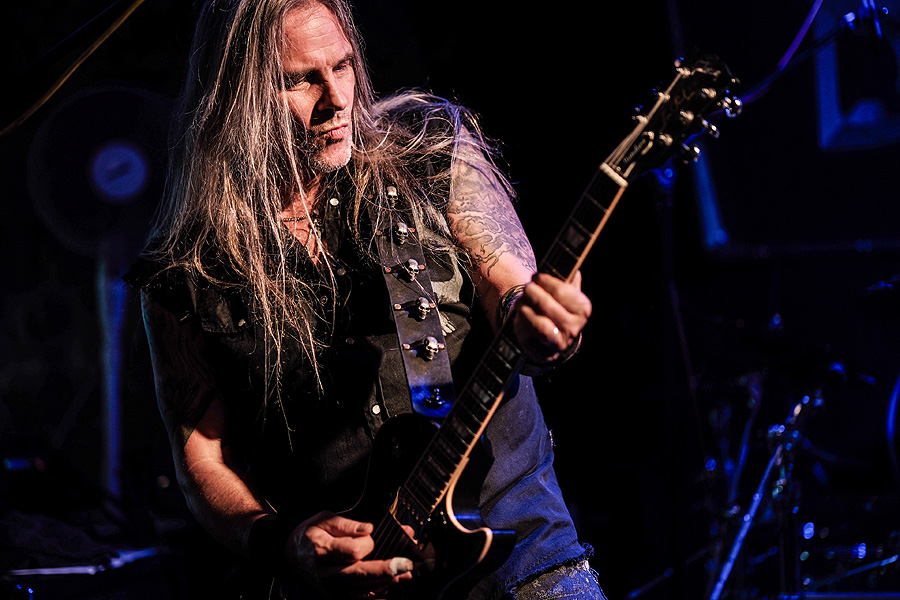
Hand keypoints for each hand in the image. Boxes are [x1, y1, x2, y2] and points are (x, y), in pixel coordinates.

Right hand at [286, 511, 414, 598]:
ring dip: (387, 583)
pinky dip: (376, 594)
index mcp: (323, 550)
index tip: (371, 534)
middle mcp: (328, 572)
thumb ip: (346, 524)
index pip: (353, 551)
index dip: (367, 543)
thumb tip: (368, 529)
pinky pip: (359, 598)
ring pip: (363, 590)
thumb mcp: (322, 520)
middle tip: (406, 566)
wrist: (288, 556)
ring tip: (405, 575)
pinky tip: (390, 587)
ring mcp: (332, 587)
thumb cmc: (308, 535)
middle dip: (386, 570)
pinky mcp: (336, 595)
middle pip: (361, 575)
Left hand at [511, 271, 590, 364]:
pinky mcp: (544, 353)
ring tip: (520, 302)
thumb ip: (568, 283)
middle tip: (526, 288)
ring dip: (526, 309)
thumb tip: (575, 272)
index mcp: (583, 309)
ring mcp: (560, 343)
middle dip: (533, 294)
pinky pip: (528, 336)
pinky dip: (521, 323)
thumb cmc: (556, 307)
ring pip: (540, 325)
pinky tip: (519, 315)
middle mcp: (574, 328)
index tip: (536, 276)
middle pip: (548, 306)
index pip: (562, 291)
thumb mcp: (564, 294)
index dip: (546, 282)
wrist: (551, 336)